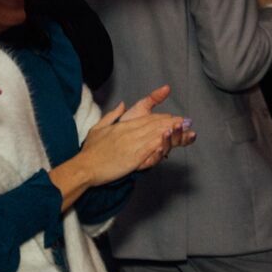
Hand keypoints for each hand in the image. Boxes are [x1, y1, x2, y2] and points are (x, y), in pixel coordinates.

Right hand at [72, 86, 194, 187]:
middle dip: (172, 122)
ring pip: (156, 133)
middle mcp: (130, 132)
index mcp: (123, 126)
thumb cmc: (90, 151)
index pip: (147, 118)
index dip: (162, 118)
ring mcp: (133, 144)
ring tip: (186, 127)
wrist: (84, 167)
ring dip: (172, 130)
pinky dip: (163, 142)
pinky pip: (152, 147)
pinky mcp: (135, 157)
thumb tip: (122, 104)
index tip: (173, 118)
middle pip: (155, 124)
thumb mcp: (98, 128)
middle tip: (186, 121)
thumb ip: (112, 115)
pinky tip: (172, 139)